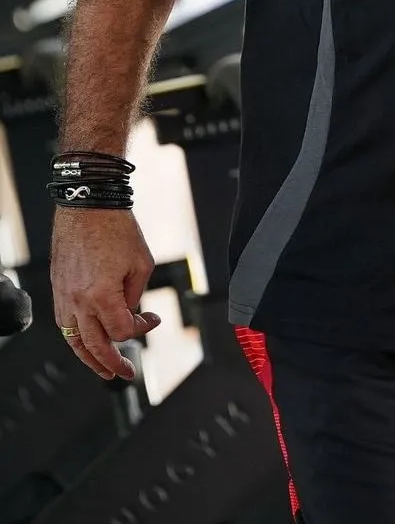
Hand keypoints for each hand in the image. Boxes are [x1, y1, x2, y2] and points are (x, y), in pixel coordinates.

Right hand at [50, 209, 159, 379]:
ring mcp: (64, 297)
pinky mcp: (58, 290)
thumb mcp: (141, 263)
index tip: (152, 319)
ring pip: (74, 341)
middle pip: (94, 346)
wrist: (87, 206)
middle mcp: (78, 301)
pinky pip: (64, 324)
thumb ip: (135, 295)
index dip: (141, 329)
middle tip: (125, 373)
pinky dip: (76, 338)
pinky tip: (87, 342)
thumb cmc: (116, 228)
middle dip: (112, 364)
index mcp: (101, 296)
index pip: (121, 331)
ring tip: (104, 369)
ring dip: (89, 358)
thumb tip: (131, 314)